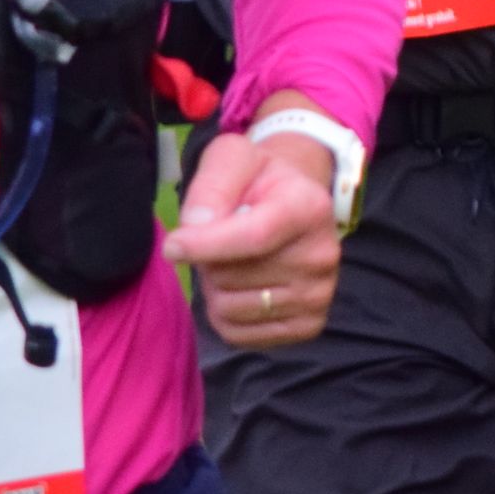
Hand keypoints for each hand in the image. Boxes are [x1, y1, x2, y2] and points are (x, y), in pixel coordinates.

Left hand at [166, 125, 343, 347]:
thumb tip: (195, 225)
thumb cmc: (258, 181)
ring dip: (214, 288)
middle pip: (231, 276)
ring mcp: (318, 294)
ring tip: (232, 262)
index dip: (205, 245)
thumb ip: (212, 184)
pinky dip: (224, 315)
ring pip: (230, 308)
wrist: (294, 205)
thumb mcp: (233, 160)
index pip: (253, 237)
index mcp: (310, 207)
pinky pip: (238, 333)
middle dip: (209, 260)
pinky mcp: (307, 325)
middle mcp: (323, 255)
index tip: (172, 245)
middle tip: (221, 240)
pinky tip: (240, 288)